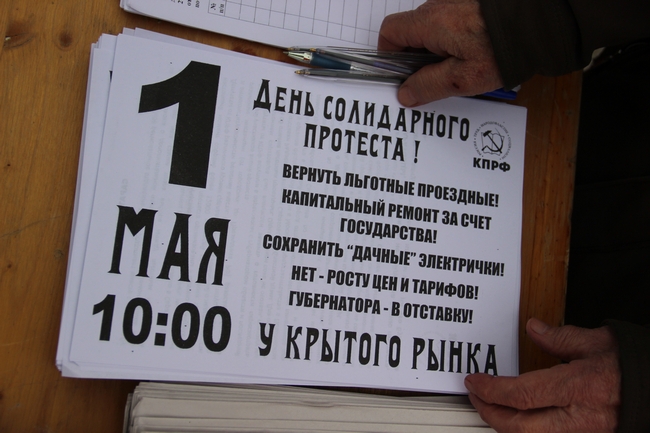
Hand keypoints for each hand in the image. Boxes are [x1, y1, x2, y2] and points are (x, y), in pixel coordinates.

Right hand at [378, 0, 502, 105]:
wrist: (542, 22)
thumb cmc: (504, 47)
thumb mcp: (463, 78)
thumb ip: (429, 86)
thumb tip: (406, 92)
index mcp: (429, 23)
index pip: (389, 32)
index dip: (389, 55)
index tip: (401, 75)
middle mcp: (438, 7)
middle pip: (410, 33)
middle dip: (416, 58)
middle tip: (434, 81)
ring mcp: (455, 3)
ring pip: (432, 31)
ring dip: (437, 52)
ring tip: (460, 71)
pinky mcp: (472, 5)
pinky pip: (451, 25)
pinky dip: (454, 42)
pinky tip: (473, 57)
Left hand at [464, 318, 619, 432]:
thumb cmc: (634, 365)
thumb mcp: (597, 342)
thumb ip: (559, 338)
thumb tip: (533, 329)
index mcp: (578, 388)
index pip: (522, 394)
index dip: (492, 390)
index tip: (474, 381)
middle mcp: (578, 418)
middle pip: (519, 427)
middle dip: (489, 412)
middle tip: (475, 395)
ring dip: (503, 424)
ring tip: (490, 405)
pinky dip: (524, 430)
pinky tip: (516, 417)